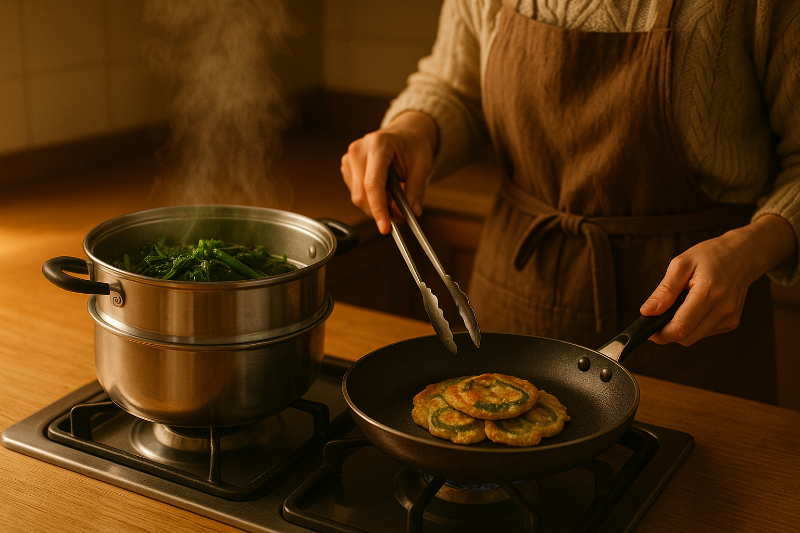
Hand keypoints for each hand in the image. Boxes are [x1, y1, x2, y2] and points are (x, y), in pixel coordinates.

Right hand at [340, 111, 437, 234]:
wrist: (404, 134)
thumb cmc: (413, 145)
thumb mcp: (422, 164)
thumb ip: (416, 189)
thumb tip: (413, 212)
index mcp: (378, 145)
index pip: (373, 183)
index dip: (378, 209)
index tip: (385, 227)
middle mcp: (359, 150)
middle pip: (361, 194)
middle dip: (380, 211)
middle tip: (399, 216)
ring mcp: (349, 158)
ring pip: (357, 197)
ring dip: (376, 206)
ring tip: (395, 198)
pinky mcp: (346, 167)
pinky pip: (356, 193)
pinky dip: (371, 199)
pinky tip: (384, 190)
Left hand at [641, 214, 795, 345]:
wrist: (742, 255)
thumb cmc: (708, 256)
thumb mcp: (681, 264)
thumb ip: (664, 290)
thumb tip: (647, 312)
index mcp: (708, 292)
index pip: (680, 327)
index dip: (660, 333)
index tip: (647, 328)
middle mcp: (723, 309)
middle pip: (687, 338)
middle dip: (667, 333)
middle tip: (657, 318)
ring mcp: (730, 318)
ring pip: (694, 338)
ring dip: (680, 328)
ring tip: (678, 306)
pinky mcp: (732, 322)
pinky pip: (704, 333)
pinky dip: (692, 325)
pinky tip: (693, 308)